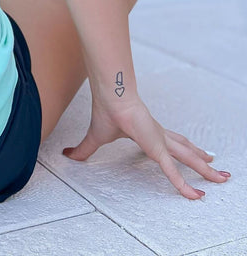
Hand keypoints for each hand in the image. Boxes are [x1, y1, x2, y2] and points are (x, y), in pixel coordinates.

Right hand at [62, 94, 230, 199]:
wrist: (112, 96)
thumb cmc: (106, 110)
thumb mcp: (96, 138)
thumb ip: (85, 150)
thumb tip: (68, 156)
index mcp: (149, 133)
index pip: (171, 143)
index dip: (182, 149)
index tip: (195, 155)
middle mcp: (160, 136)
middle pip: (186, 150)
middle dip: (202, 161)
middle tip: (218, 169)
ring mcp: (161, 142)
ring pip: (189, 158)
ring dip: (205, 170)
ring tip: (221, 178)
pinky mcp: (158, 149)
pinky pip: (173, 172)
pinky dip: (183, 185)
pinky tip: (194, 195)